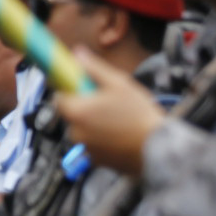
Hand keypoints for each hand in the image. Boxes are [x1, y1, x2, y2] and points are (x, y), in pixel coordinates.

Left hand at [54, 49, 164, 176]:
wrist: (157, 148)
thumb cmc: (138, 115)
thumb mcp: (118, 83)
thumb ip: (94, 68)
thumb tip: (78, 54)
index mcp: (76, 112)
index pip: (59, 97)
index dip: (70, 90)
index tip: (82, 86)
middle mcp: (76, 132)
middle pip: (72, 114)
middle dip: (85, 107)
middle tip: (108, 101)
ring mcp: (85, 149)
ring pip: (84, 130)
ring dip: (94, 123)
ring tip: (119, 118)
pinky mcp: (96, 161)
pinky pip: (94, 144)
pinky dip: (102, 139)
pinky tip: (120, 133)